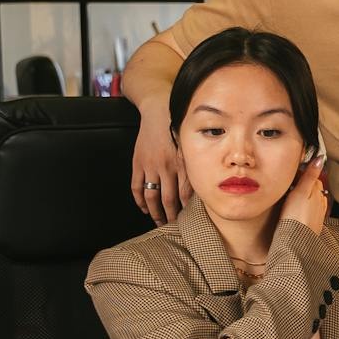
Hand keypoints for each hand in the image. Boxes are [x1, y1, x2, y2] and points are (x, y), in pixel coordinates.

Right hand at [131, 110, 189, 224]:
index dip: (187, 210)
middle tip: (175, 227)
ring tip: (160, 223)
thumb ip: (195, 167)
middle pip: (168, 199)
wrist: (158, 111)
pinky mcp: (137, 163)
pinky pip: (137, 186)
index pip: (185, 194)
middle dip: (172, 216)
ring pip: (151, 196)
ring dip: (155, 212)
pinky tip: (145, 209)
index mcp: (183, 163)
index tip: (191, 220)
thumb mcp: (192, 147)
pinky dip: (140, 200)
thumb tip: (201, 190)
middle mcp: (166, 166)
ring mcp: (150, 165)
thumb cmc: (180, 131)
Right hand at [280, 157, 329, 235]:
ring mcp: (317, 214)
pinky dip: (304, 207)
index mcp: (318, 193)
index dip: (303, 174)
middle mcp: (321, 203)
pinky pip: (309, 211)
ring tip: (293, 196)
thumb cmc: (296, 216)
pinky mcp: (312, 224)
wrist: (296, 240)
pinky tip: (297, 210)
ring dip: (305, 196)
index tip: (293, 173)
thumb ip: (311, 175)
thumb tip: (320, 158)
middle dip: (305, 185)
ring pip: (312, 200)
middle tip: (292, 183)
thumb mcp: (302, 191)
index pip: (313, 178)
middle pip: (314, 189)